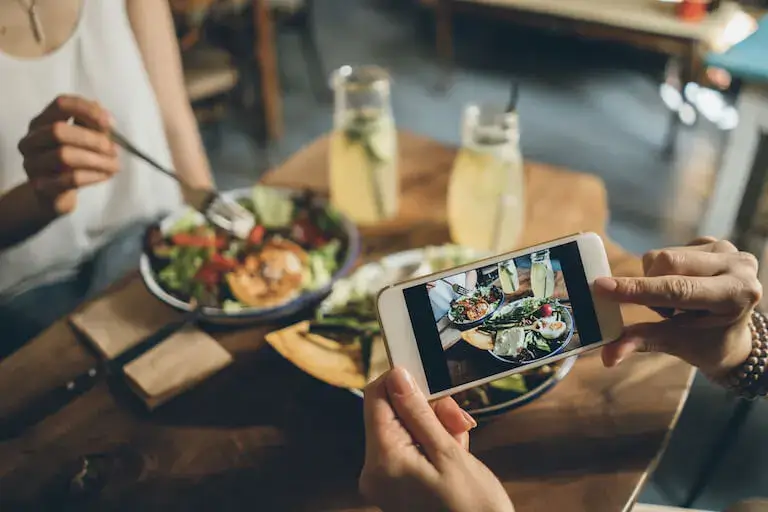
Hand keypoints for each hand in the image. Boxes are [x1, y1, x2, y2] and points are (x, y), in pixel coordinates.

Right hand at [17, 95, 118, 214]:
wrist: (53, 196)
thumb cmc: (71, 162)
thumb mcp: (83, 140)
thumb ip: (93, 126)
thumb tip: (105, 116)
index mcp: (41, 122)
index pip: (61, 104)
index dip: (87, 110)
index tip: (110, 123)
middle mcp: (31, 140)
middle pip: (58, 130)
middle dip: (92, 139)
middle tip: (114, 150)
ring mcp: (32, 164)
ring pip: (64, 155)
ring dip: (97, 160)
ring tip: (115, 165)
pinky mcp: (41, 186)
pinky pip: (70, 179)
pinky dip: (94, 175)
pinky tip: (106, 175)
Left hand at [360, 367, 513, 511]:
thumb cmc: (472, 509)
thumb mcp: (449, 454)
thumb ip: (419, 412)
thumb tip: (397, 376)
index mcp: (382, 461)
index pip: (375, 398)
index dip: (400, 381)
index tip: (430, 380)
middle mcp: (375, 470)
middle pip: (393, 413)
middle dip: (429, 409)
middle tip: (459, 419)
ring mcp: (385, 479)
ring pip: (406, 428)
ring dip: (437, 426)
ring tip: (461, 441)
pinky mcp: (398, 482)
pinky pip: (410, 447)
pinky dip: (434, 442)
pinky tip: (455, 452)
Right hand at [595, 237, 761, 378]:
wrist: (734, 334)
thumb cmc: (707, 343)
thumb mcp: (677, 344)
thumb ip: (642, 342)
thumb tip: (607, 356)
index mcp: (736, 294)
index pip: (677, 289)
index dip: (638, 289)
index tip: (601, 287)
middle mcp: (737, 265)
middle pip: (666, 262)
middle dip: (650, 286)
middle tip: (662, 311)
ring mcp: (725, 249)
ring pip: (662, 255)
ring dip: (655, 281)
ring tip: (676, 302)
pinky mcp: (711, 242)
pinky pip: (667, 250)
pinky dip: (662, 273)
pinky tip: (681, 286)